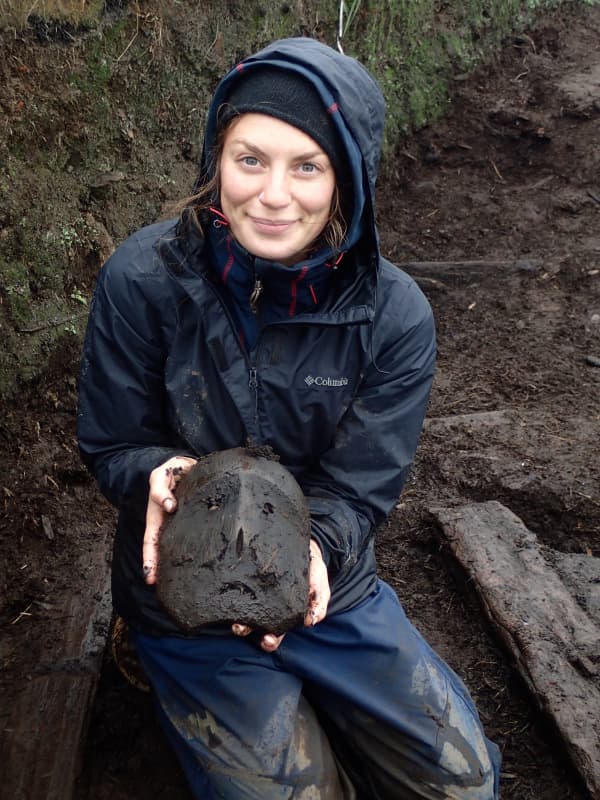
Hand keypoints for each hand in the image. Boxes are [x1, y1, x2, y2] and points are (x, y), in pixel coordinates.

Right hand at [142, 455, 196, 584]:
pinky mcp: (200, 519)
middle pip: (166, 551)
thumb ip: (161, 491)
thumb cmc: (170, 473)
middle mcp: (170, 525)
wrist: (186, 466)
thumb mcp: (160, 477)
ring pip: (182, 547)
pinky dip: (203, 550)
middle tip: (165, 588)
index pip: (151, 542)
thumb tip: (170, 507)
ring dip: (183, 564)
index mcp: (158, 518)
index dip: (150, 560)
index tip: (150, 577)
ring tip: (187, 583)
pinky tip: (210, 562)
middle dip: (163, 569)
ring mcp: (185, 524)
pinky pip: (200, 536)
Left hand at [231, 539, 329, 651]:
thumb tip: (310, 622)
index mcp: (284, 617)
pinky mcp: (251, 577)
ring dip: (236, 613)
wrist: (306, 548)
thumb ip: (319, 606)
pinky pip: (240, 587)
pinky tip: (229, 592)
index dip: (269, 641)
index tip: (267, 640)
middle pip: (253, 625)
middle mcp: (268, 608)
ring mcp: (258, 593)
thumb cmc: (314, 574)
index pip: (275, 635)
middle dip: (246, 630)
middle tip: (240, 628)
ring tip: (232, 614)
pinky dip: (233, 592)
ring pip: (243, 608)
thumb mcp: (321, 590)